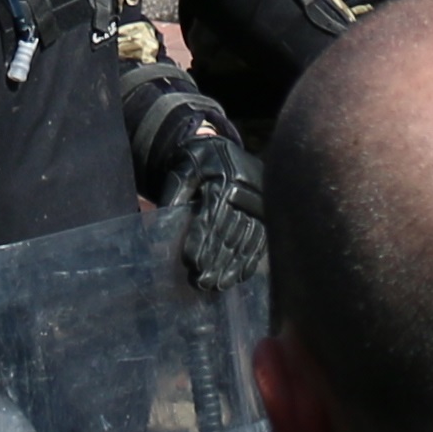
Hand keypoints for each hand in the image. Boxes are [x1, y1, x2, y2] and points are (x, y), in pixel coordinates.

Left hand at [157, 116, 265, 294]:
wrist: (221, 146)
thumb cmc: (197, 160)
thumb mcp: (183, 169)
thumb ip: (176, 193)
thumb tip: (164, 223)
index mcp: (224, 179)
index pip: (211, 217)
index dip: (201, 241)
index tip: (191, 263)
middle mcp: (246, 191)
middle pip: (229, 233)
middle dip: (214, 260)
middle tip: (201, 282)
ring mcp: (260, 202)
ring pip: (246, 240)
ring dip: (232, 266)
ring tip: (218, 285)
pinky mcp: (267, 211)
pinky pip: (261, 239)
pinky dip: (251, 259)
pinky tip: (240, 276)